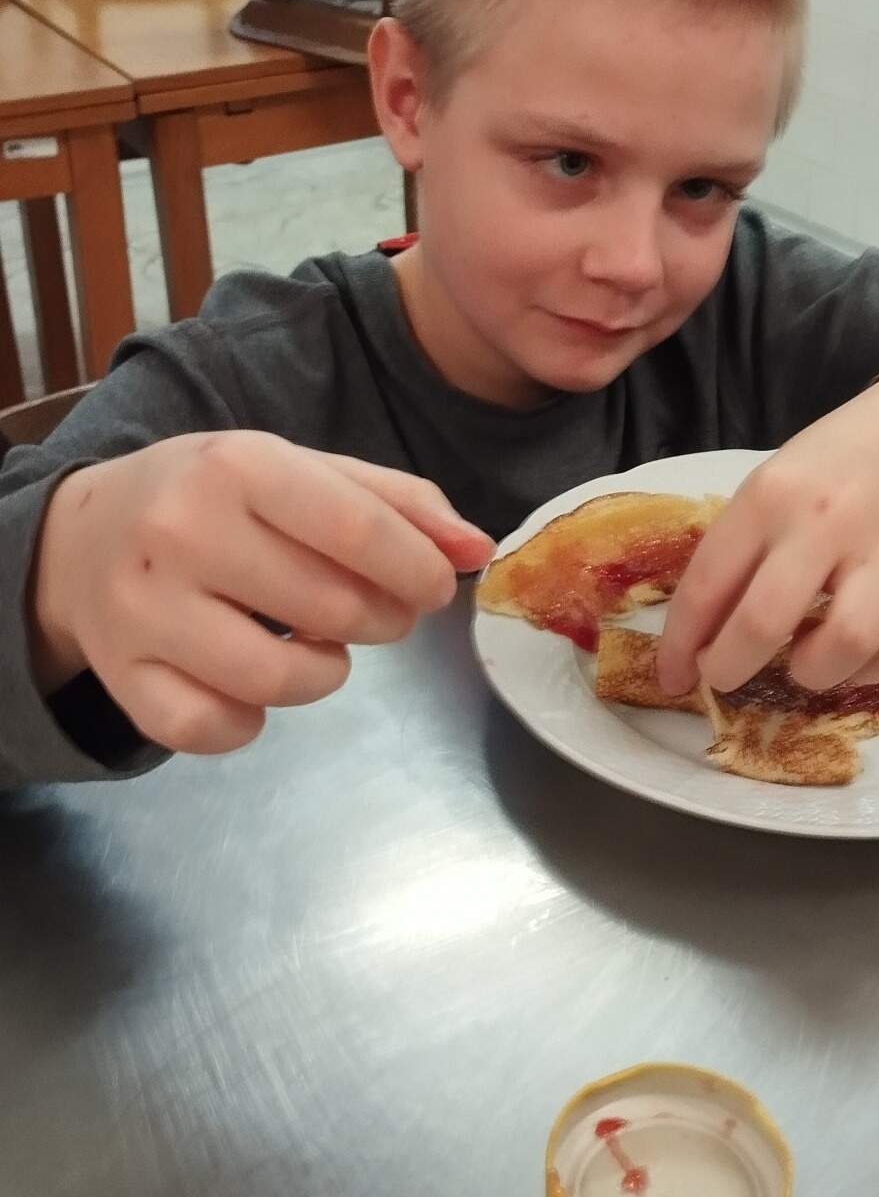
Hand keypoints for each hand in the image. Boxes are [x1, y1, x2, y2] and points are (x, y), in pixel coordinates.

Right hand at [30, 432, 493, 755]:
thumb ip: (396, 503)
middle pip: (328, 608)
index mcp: (235, 467)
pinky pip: (212, 729)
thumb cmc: (215, 499)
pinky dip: (249, 720)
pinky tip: (253, 685)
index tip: (435, 587)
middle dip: (382, 621)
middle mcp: (180, 534)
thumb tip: (478, 550)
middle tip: (380, 612)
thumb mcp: (300, 473)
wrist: (82, 536)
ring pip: (276, 681)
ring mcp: (143, 612)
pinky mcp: (123, 678)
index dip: (417, 568)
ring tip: (319, 645)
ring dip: (326, 674)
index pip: (355, 528)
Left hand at [658, 378, 878, 699]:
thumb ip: (742, 545)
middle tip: (723, 675)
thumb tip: (704, 627)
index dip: (681, 644)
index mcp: (771, 495)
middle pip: (763, 624)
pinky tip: (850, 658)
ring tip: (801, 662)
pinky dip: (865, 671)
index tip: (672, 675)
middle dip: (728, 668)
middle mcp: (824, 524)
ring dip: (810, 674)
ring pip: (841, 646)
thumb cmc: (841, 457)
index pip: (708, 584)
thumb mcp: (775, 479)